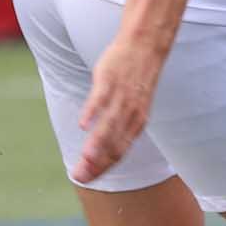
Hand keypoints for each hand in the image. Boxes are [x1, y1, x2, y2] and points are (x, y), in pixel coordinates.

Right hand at [72, 34, 164, 182]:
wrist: (145, 45)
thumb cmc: (135, 77)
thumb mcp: (132, 105)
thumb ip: (119, 124)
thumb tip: (100, 141)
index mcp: (136, 123)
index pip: (119, 153)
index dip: (103, 168)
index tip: (86, 180)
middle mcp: (131, 114)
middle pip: (113, 145)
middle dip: (96, 164)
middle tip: (79, 177)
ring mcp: (121, 97)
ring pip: (109, 126)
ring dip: (96, 145)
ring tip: (84, 160)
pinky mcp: (109, 80)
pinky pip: (101, 99)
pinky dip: (92, 113)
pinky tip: (82, 126)